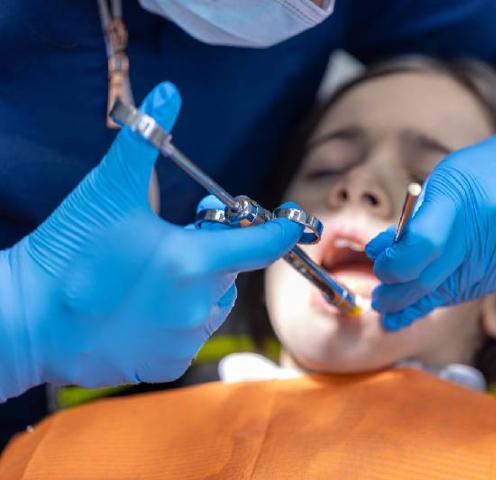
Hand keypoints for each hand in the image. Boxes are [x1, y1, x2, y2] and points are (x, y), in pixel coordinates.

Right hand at [0, 82, 301, 400]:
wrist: (25, 318)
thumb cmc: (68, 250)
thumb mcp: (108, 191)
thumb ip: (143, 143)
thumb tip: (169, 92)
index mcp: (194, 261)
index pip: (263, 244)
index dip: (278, 229)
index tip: (289, 221)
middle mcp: (198, 306)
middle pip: (232, 270)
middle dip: (214, 252)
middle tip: (179, 238)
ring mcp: (184, 339)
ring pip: (214, 305)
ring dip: (197, 288)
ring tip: (153, 276)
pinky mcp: (167, 364)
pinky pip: (190, 335)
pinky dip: (177, 320)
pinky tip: (143, 308)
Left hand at [367, 104, 495, 329]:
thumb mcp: (452, 177)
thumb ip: (418, 216)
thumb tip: (380, 250)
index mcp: (466, 195)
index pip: (422, 247)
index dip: (395, 266)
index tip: (380, 269)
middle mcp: (492, 229)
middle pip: (434, 277)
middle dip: (399, 294)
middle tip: (379, 302)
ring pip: (452, 291)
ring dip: (420, 300)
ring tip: (394, 307)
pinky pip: (475, 290)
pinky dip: (449, 293)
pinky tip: (430, 296)